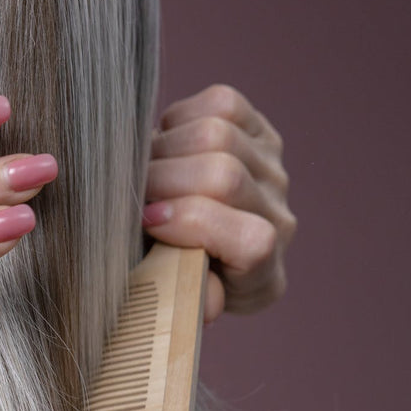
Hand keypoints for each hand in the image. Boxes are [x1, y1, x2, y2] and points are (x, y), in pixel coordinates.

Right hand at [142, 85, 295, 322]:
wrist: (187, 240)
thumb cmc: (169, 271)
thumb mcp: (170, 297)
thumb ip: (184, 299)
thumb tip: (203, 306)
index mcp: (261, 273)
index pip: (251, 240)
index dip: (194, 224)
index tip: (148, 222)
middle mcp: (278, 218)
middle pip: (224, 176)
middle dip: (161, 180)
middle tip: (132, 193)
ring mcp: (272, 170)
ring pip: (217, 134)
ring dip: (163, 149)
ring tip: (143, 170)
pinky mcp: (258, 130)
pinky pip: (221, 104)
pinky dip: (179, 120)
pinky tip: (165, 146)